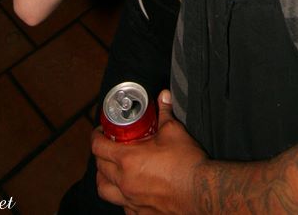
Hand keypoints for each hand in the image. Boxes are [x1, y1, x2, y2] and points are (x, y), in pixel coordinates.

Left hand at [92, 91, 206, 213]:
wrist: (201, 192)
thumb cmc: (186, 162)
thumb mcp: (173, 131)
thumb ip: (165, 112)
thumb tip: (163, 96)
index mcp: (128, 160)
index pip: (99, 147)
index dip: (96, 136)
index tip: (101, 131)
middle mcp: (125, 182)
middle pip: (99, 168)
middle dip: (100, 155)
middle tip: (108, 146)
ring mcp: (131, 201)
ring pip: (105, 190)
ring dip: (104, 178)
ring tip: (111, 170)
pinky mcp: (141, 214)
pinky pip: (122, 206)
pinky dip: (121, 196)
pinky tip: (130, 189)